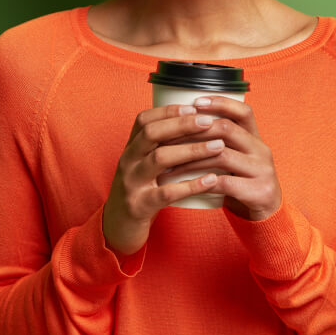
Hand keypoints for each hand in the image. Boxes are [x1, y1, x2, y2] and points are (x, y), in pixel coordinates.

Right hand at [102, 103, 225, 255]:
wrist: (118, 227)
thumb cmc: (140, 190)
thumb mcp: (142, 164)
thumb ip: (159, 146)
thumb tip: (193, 121)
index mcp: (130, 148)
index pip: (144, 120)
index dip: (168, 111)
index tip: (194, 107)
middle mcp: (127, 161)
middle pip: (152, 134)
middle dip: (182, 125)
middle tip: (209, 121)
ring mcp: (131, 183)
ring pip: (160, 159)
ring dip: (192, 150)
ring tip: (218, 146)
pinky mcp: (139, 205)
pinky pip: (167, 193)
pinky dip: (191, 185)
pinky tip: (211, 180)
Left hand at [158, 95, 282, 221]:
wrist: (266, 215)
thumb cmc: (242, 182)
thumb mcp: (237, 158)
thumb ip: (221, 142)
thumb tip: (183, 121)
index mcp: (256, 138)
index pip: (243, 111)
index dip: (220, 103)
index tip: (195, 102)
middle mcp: (262, 150)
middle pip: (227, 129)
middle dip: (195, 131)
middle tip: (169, 136)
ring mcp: (262, 171)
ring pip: (222, 155)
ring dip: (191, 159)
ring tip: (169, 164)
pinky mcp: (259, 192)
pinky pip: (225, 183)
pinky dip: (202, 182)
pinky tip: (185, 185)